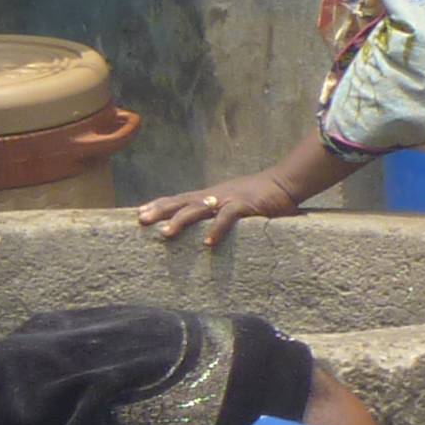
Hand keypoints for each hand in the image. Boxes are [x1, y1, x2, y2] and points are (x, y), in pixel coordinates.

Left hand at [139, 170, 301, 248]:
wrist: (284, 181)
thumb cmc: (260, 196)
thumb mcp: (234, 202)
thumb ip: (221, 213)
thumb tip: (206, 231)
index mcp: (211, 195)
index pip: (180, 199)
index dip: (160, 204)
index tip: (140, 212)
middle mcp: (215, 195)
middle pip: (182, 201)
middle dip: (160, 210)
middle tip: (141, 219)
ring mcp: (229, 199)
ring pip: (198, 208)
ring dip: (180, 220)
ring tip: (165, 234)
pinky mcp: (245, 205)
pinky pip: (227, 217)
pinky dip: (216, 229)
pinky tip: (207, 243)